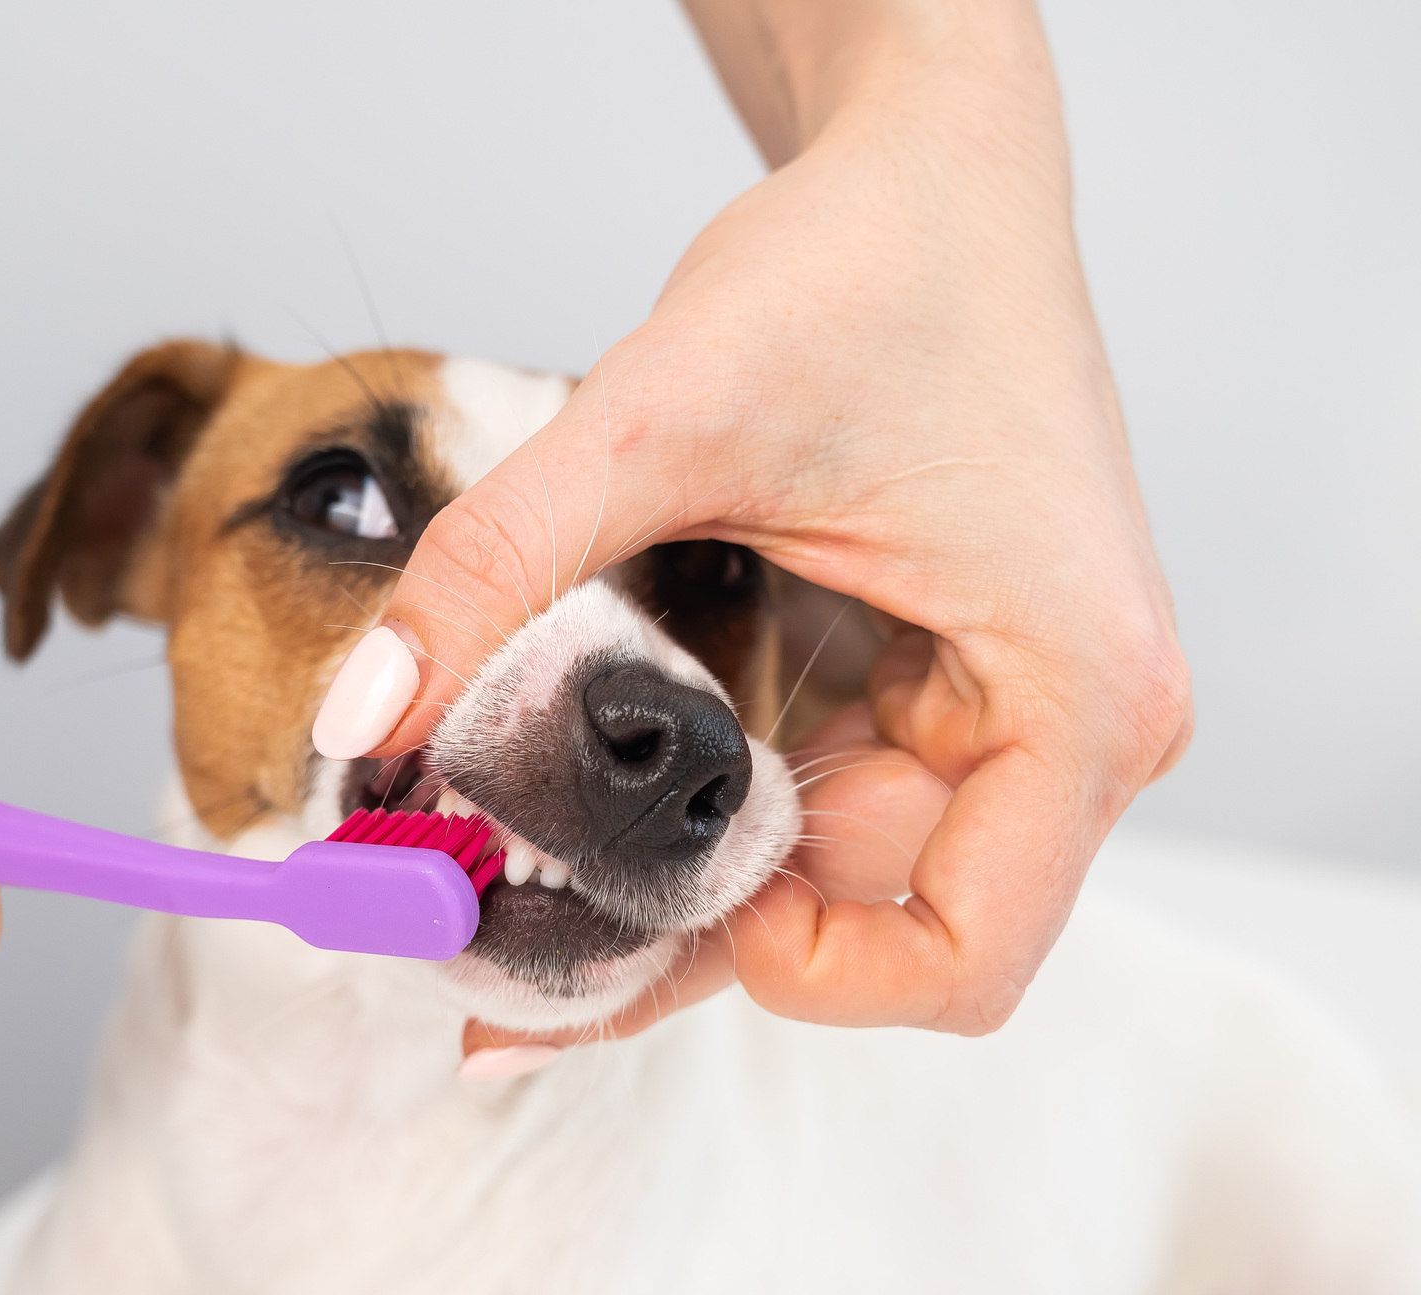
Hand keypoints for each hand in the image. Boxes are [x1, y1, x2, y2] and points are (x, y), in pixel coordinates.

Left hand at [323, 0, 1191, 1038]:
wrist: (929, 174)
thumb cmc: (866, 265)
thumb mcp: (659, 414)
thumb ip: (501, 566)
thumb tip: (359, 721)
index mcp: (1077, 690)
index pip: (964, 958)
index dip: (804, 977)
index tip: (643, 902)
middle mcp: (1076, 727)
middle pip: (885, 935)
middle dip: (693, 936)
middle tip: (487, 948)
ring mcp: (1013, 711)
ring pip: (844, 881)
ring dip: (691, 886)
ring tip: (509, 892)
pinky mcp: (948, 685)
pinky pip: (829, 802)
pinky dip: (714, 819)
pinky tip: (592, 826)